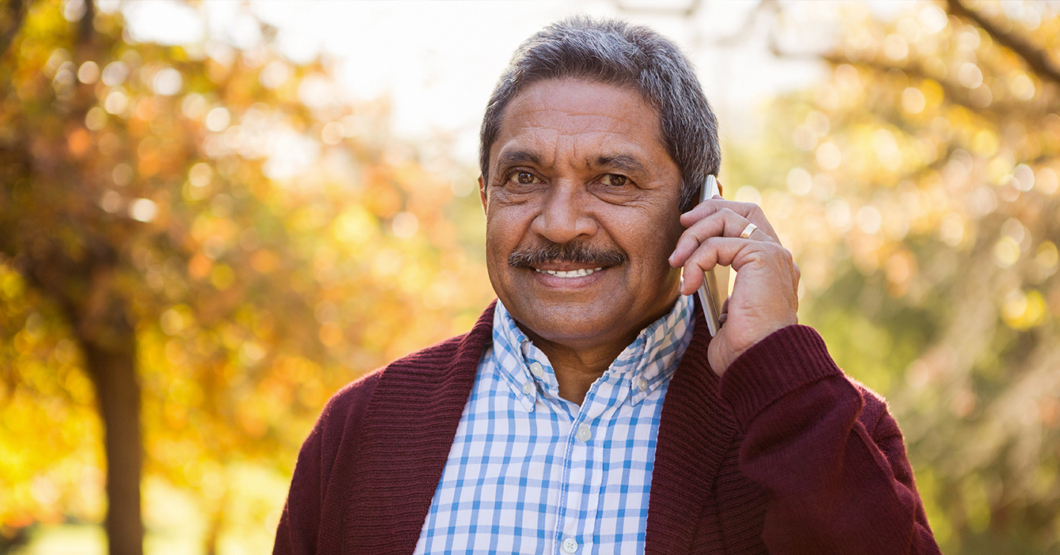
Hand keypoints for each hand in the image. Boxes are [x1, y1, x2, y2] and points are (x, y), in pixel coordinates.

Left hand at [668, 193, 799, 375]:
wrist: (761, 362)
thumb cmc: (743, 349)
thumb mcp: (727, 312)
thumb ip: (721, 287)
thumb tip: (698, 274)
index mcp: (772, 268)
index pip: (751, 224)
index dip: (721, 214)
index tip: (692, 222)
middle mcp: (778, 256)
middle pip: (744, 210)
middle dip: (709, 210)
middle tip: (683, 223)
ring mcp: (774, 254)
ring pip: (727, 219)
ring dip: (693, 236)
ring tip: (676, 261)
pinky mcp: (763, 256)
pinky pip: (717, 244)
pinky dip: (695, 261)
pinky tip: (689, 287)